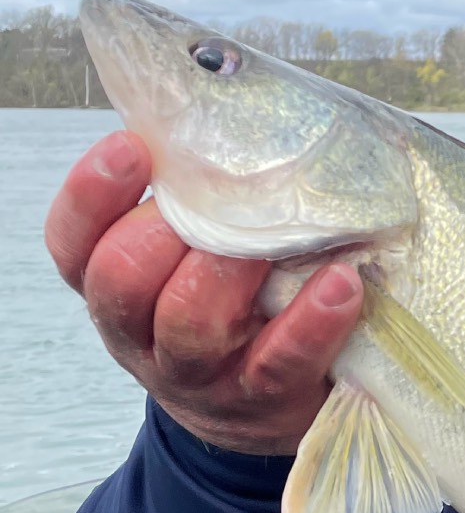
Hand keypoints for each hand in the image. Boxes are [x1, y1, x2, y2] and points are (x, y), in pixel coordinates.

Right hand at [45, 131, 364, 454]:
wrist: (269, 409)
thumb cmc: (238, 298)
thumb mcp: (199, 252)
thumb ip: (198, 197)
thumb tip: (229, 103)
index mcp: (116, 286)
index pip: (73, 242)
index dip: (92, 194)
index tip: (132, 147)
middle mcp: (140, 334)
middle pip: (121, 280)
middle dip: (163, 233)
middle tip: (215, 203)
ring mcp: (198, 374)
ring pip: (189, 324)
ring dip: (231, 271)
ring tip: (275, 240)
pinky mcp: (261, 400)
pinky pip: (279, 361)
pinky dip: (312, 320)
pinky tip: (343, 282)